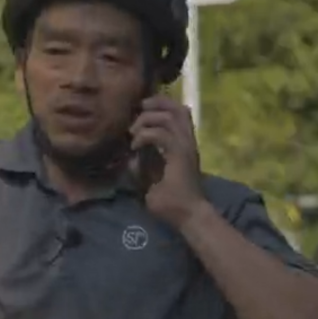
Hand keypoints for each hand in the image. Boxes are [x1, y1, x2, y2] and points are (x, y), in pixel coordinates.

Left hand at [129, 95, 207, 227]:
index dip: (161, 105)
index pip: (178, 112)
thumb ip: (142, 167)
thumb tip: (130, 160)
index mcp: (183, 144)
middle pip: (176, 107)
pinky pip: (161, 134)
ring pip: (168, 116)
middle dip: (155, 103)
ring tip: (133, 132)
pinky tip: (135, 145)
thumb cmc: (171, 202)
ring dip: (147, 119)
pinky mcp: (180, 154)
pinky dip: (145, 135)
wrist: (188, 215)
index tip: (141, 111)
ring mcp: (185, 146)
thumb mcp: (150, 181)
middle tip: (137, 112)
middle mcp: (187, 141)